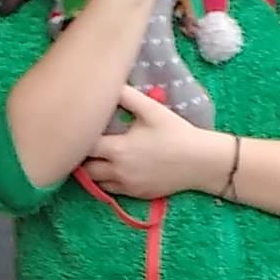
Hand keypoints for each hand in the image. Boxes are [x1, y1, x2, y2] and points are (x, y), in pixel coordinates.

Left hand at [79, 86, 226, 200]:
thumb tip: (108, 84)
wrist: (200, 161)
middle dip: (82, 156)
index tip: (81, 128)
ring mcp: (126, 186)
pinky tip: (114, 167)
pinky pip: (110, 191)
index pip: (84, 146)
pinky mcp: (135, 195)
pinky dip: (106, 180)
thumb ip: (126, 96)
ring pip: (94, 182)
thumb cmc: (175, 132)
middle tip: (87, 142)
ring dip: (92, 170)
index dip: (79, 136)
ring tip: (98, 155)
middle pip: (84, 168)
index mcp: (118, 149)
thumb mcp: (151, 109)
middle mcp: (117, 171)